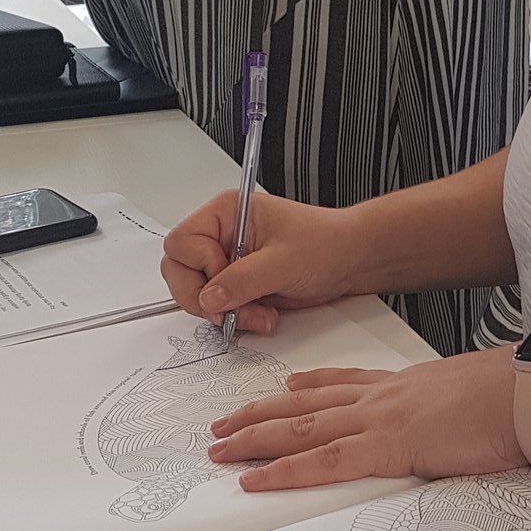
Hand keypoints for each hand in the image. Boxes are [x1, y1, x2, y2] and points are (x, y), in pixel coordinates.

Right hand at [161, 191, 373, 335]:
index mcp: (226, 213)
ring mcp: (227, 261)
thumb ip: (242, 280)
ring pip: (198, 294)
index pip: (181, 243)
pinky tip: (262, 314)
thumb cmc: (326, 244)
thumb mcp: (283, 261)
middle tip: (231, 313)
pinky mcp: (238, 284)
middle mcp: (221, 235)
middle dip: (205, 298)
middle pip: (179, 271)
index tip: (225, 280)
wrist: (351, 261)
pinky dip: (236, 317)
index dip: (198, 267)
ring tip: (259, 314)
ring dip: (225, 312)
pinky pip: (218, 306)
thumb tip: (209, 298)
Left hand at [205, 349, 525, 489]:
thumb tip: (464, 424)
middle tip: (225, 423)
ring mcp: (381, 419)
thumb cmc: (518, 397)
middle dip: (261, 414)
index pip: (347, 382)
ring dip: (254, 437)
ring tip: (219, 447)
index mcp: (407, 384)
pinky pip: (323, 461)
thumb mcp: (477, 396)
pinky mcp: (388, 447)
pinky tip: (254, 479)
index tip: (285, 388)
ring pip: (300, 427)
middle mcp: (385, 396)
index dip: (310, 385)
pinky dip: (284, 470)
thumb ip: (455, 411)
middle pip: (307, 403)